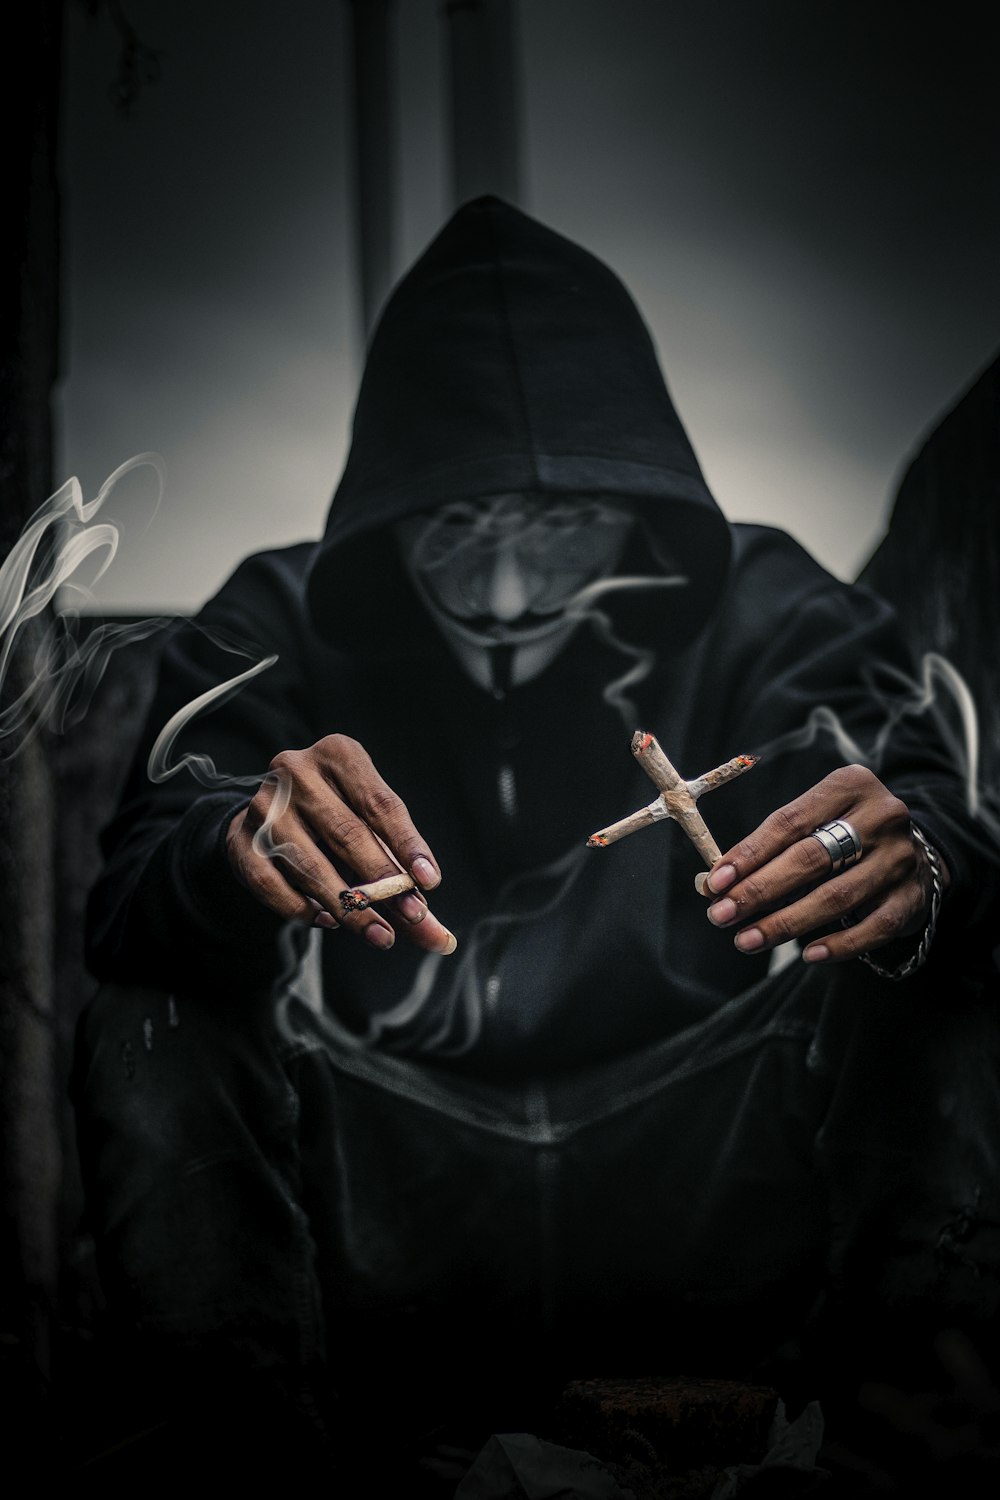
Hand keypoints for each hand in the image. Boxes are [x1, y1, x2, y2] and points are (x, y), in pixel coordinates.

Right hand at [226, 734, 456, 954]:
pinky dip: (301, 908)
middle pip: (346, 833)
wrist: (269, 814)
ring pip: (308, 863)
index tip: (430, 882)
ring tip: (379, 934)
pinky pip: (271, 883)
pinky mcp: (239, 838)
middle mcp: (297, 771)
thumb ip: (405, 877)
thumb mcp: (373, 831)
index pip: (380, 803)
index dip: (407, 844)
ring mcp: (262, 804)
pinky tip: (328, 921)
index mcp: (339, 755)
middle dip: (383, 883)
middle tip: (413, 916)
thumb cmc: (337, 819)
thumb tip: (439, 937)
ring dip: (348, 906)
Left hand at [702, 764, 947, 964]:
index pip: (790, 822)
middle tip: (721, 915)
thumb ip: (771, 847)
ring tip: (747, 939)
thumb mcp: (814, 821)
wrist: (916, 850)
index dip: (749, 854)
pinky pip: (873, 927)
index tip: (716, 882)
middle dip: (759, 891)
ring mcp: (901, 858)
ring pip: (837, 896)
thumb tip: (716, 883)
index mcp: (850, 785)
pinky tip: (807, 955)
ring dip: (786, 923)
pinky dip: (839, 944)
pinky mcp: (913, 896)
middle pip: (810, 859)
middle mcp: (881, 817)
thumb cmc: (845, 833)